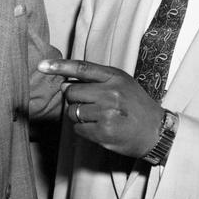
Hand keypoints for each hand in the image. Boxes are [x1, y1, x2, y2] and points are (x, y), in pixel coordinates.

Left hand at [38, 59, 163, 156]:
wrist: (156, 131)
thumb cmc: (136, 106)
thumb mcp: (122, 84)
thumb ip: (95, 81)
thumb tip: (64, 85)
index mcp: (115, 77)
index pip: (81, 68)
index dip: (59, 66)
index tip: (41, 66)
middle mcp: (110, 93)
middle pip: (71, 93)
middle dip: (75, 100)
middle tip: (92, 106)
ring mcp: (107, 113)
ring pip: (73, 112)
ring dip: (80, 117)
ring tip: (99, 118)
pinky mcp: (103, 132)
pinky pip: (78, 129)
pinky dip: (84, 130)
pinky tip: (100, 128)